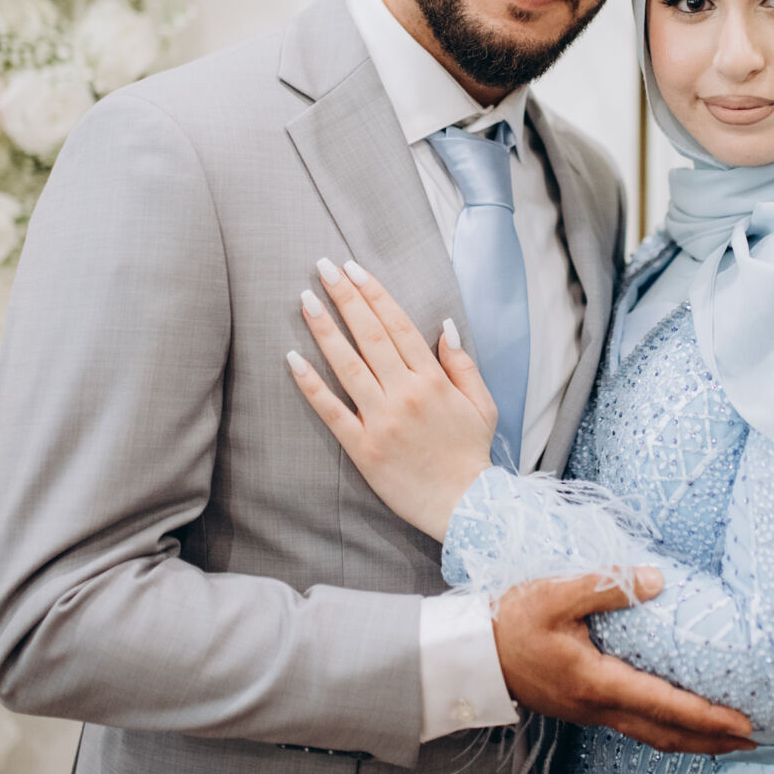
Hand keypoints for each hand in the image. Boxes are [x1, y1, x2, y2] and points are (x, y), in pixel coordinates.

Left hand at [288, 258, 497, 539]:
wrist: (466, 506)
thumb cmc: (472, 453)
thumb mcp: (481, 403)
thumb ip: (461, 363)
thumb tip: (444, 324)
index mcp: (432, 379)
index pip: (397, 324)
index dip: (374, 293)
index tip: (354, 268)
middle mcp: (405, 393)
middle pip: (370, 335)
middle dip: (345, 297)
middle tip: (323, 267)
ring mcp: (381, 419)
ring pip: (348, 365)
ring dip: (325, 329)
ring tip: (305, 299)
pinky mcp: (362, 447)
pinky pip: (331, 411)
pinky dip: (311, 385)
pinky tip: (292, 359)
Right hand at [493, 570, 754, 755]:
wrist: (472, 652)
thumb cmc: (510, 621)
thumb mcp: (555, 593)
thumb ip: (607, 585)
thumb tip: (658, 581)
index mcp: (597, 681)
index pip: (665, 706)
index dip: (708, 718)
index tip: (745, 725)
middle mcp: (598, 706)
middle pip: (666, 734)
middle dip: (712, 741)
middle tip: (754, 741)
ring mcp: (590, 712)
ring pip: (651, 735)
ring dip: (693, 739)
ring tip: (727, 738)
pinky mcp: (584, 707)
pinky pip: (636, 725)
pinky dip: (667, 728)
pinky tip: (677, 718)